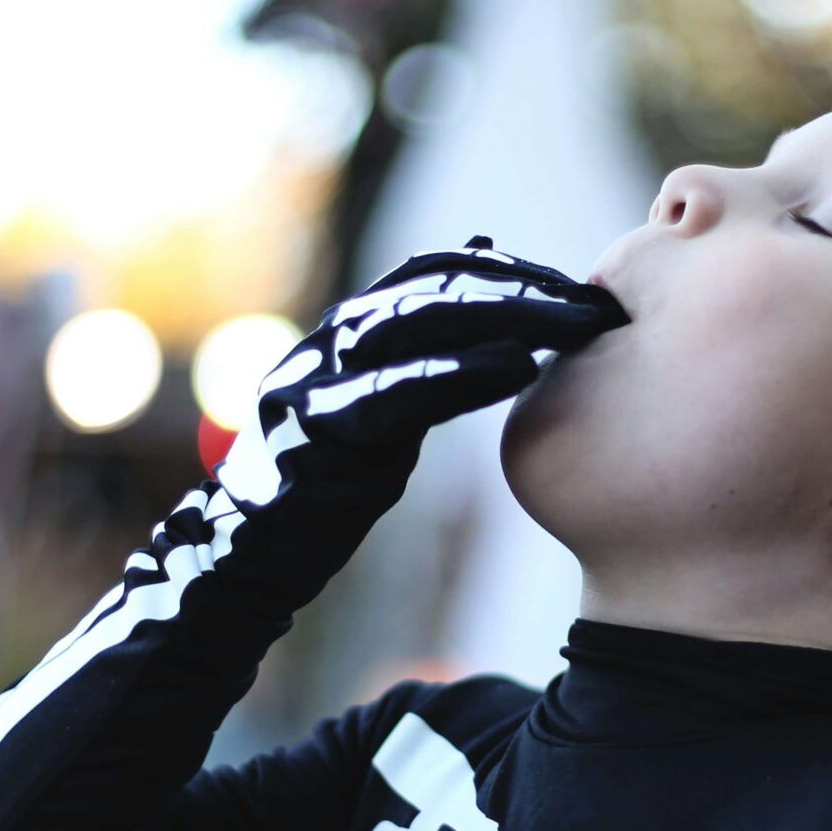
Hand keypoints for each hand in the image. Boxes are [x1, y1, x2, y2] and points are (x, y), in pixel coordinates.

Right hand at [220, 239, 623, 494]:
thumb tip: (481, 318)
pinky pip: (397, 392)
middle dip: (517, 288)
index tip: (574, 287)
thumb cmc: (321, 489)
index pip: (432, 273)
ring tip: (570, 324)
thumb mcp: (376, 417)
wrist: (242, 560)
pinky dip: (459, 373)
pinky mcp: (317, 433)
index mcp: (341, 334)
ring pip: (415, 324)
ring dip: (502, 315)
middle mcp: (327, 344)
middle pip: (431, 288)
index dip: (506, 271)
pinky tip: (517, 369)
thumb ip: (419, 367)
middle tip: (588, 302)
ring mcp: (317, 381)